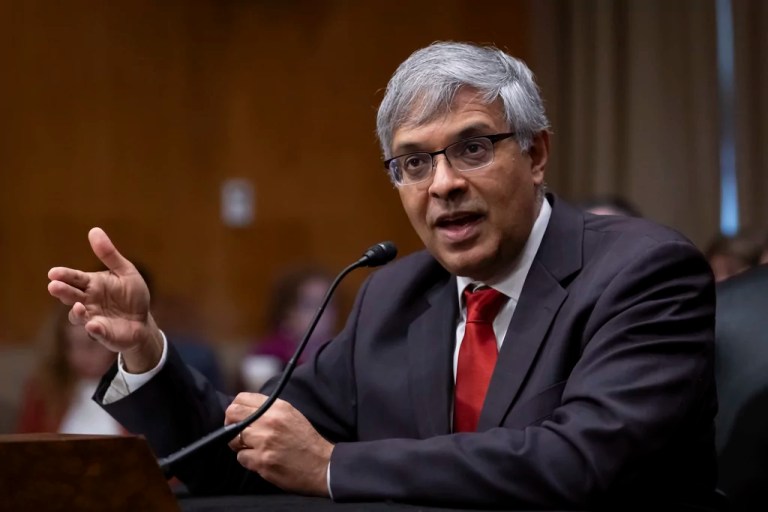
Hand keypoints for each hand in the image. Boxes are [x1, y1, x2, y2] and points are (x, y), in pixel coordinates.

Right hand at [47, 227, 162, 372]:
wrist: (143, 322)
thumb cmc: (132, 296)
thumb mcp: (125, 272)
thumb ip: (109, 255)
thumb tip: (94, 230)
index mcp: (92, 284)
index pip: (74, 278)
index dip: (64, 275)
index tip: (53, 273)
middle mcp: (87, 301)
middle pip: (71, 296)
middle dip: (62, 292)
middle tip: (53, 286)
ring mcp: (92, 318)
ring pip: (78, 316)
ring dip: (76, 312)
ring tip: (78, 306)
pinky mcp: (102, 333)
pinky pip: (96, 332)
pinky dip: (94, 329)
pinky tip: (93, 325)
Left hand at [225, 393, 332, 496]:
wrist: (322, 465)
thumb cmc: (306, 440)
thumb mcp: (291, 414)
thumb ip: (269, 409)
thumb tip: (244, 409)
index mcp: (277, 407)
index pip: (241, 399)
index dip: (236, 410)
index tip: (237, 418)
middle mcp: (269, 421)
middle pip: (232, 415)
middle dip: (230, 425)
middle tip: (237, 434)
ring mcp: (265, 442)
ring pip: (233, 439)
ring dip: (241, 446)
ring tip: (256, 449)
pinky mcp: (262, 461)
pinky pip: (241, 458)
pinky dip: (249, 460)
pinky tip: (262, 460)